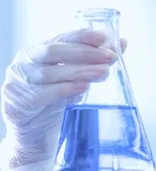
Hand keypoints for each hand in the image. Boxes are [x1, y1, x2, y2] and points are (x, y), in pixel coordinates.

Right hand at [0, 29, 125, 170]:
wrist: (33, 135)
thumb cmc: (54, 101)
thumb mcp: (76, 78)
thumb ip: (96, 60)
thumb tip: (122, 42)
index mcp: (39, 51)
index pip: (61, 37)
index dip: (82, 36)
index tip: (104, 38)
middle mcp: (26, 63)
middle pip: (53, 51)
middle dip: (84, 53)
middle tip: (109, 57)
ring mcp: (18, 82)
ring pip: (48, 72)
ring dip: (79, 71)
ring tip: (103, 73)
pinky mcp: (17, 103)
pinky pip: (41, 94)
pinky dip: (63, 89)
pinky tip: (82, 88)